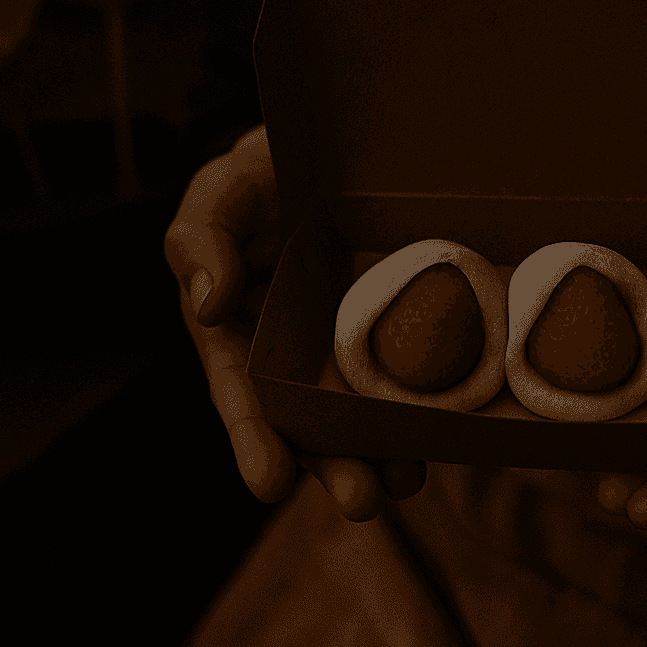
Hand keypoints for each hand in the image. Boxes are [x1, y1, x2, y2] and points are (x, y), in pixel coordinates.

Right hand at [164, 125, 425, 520]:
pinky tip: (447, 434)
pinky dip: (423, 407)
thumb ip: (199, 240)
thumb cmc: (262, 173)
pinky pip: (406, 374)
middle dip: (330, 465)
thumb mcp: (221, 192)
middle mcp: (291, 351)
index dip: (254, 437)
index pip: (241, 392)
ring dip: (380, 452)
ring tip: (404, 482)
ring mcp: (346, 344)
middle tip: (360, 501)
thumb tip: (207, 303)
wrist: (332, 145)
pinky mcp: (396, 327)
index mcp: (238, 331)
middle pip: (305, 421)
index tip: (268, 483)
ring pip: (358, 411)